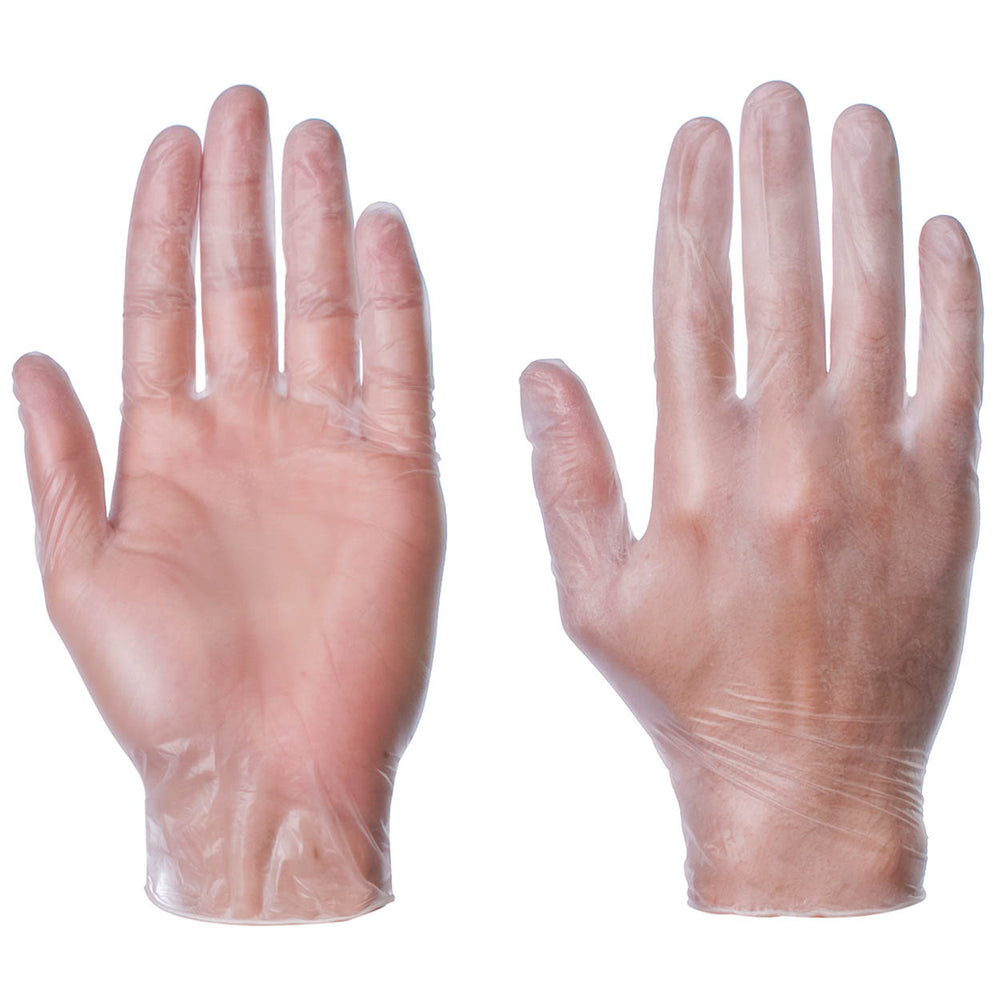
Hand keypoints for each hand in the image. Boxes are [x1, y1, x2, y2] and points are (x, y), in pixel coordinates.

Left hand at [13, 86, 444, 921]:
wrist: (264, 766)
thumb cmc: (170, 694)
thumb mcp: (76, 576)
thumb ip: (59, 464)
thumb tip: (33, 363)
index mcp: (169, 454)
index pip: (166, 308)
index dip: (167, 224)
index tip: (172, 147)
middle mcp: (249, 439)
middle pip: (245, 290)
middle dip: (241, 197)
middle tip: (244, 112)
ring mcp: (324, 453)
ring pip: (321, 313)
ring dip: (315, 228)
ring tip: (311, 148)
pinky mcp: (394, 481)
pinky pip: (395, 373)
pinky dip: (391, 304)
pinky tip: (380, 240)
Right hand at [520, 82, 981, 914]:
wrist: (808, 775)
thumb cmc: (694, 691)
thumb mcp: (596, 601)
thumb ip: (569, 479)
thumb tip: (544, 373)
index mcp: (701, 477)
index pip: (693, 309)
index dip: (693, 214)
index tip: (697, 143)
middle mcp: (793, 460)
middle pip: (783, 285)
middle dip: (776, 179)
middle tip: (774, 98)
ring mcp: (880, 474)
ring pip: (874, 308)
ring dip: (865, 206)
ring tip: (858, 126)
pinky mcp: (945, 499)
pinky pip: (955, 373)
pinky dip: (954, 295)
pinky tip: (943, 230)